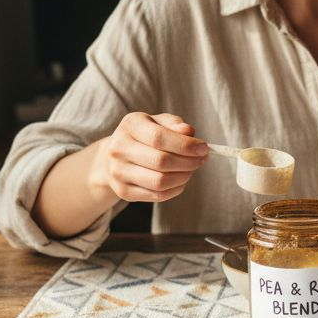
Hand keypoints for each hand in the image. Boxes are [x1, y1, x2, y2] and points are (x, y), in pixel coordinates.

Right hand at [92, 112, 209, 202]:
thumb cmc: (144, 136)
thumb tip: (189, 132)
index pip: (159, 137)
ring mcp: (118, 172)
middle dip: (189, 162)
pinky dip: (176, 189)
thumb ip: (174, 124)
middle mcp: (119, 149)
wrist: (114, 156)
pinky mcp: (123, 192)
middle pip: (161, 161)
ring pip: (160, 182)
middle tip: (202, 159)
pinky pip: (158, 195)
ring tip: (191, 169)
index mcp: (130, 126)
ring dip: (184, 177)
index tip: (203, 148)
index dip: (185, 145)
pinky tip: (181, 179)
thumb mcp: (158, 122)